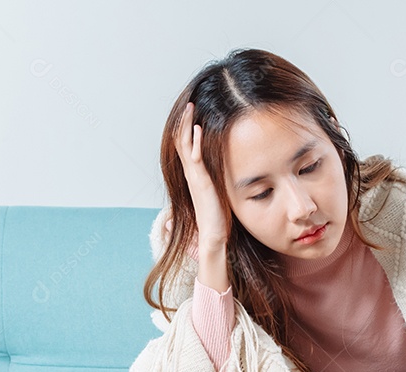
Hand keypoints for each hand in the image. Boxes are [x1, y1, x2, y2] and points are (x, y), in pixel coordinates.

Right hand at [175, 102, 229, 257]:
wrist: (213, 234)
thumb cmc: (217, 215)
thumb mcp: (217, 189)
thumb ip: (216, 177)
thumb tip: (224, 167)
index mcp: (194, 173)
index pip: (186, 145)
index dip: (187, 128)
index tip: (192, 111)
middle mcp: (191, 172)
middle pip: (181, 140)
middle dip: (184, 121)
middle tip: (189, 103)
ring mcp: (194, 176)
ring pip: (185, 145)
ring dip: (187, 125)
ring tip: (191, 108)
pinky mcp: (201, 182)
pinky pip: (195, 158)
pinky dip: (196, 142)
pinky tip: (200, 128)